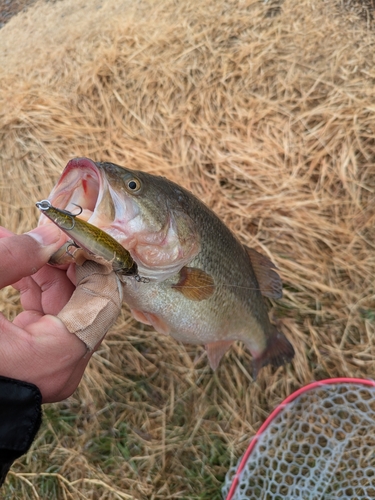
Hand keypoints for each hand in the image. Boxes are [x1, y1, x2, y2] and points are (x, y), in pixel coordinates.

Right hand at [0, 225, 90, 402]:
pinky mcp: (33, 356)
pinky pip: (44, 314)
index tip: (73, 229)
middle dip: (61, 258)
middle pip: (81, 298)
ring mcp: (49, 363)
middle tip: (45, 228)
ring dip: (41, 268)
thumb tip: (49, 231)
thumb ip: (13, 260)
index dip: (90, 258)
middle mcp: (62, 364)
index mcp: (57, 355)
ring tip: (14, 240)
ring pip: (62, 304)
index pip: (101, 296)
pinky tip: (14, 261)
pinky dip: (31, 287)